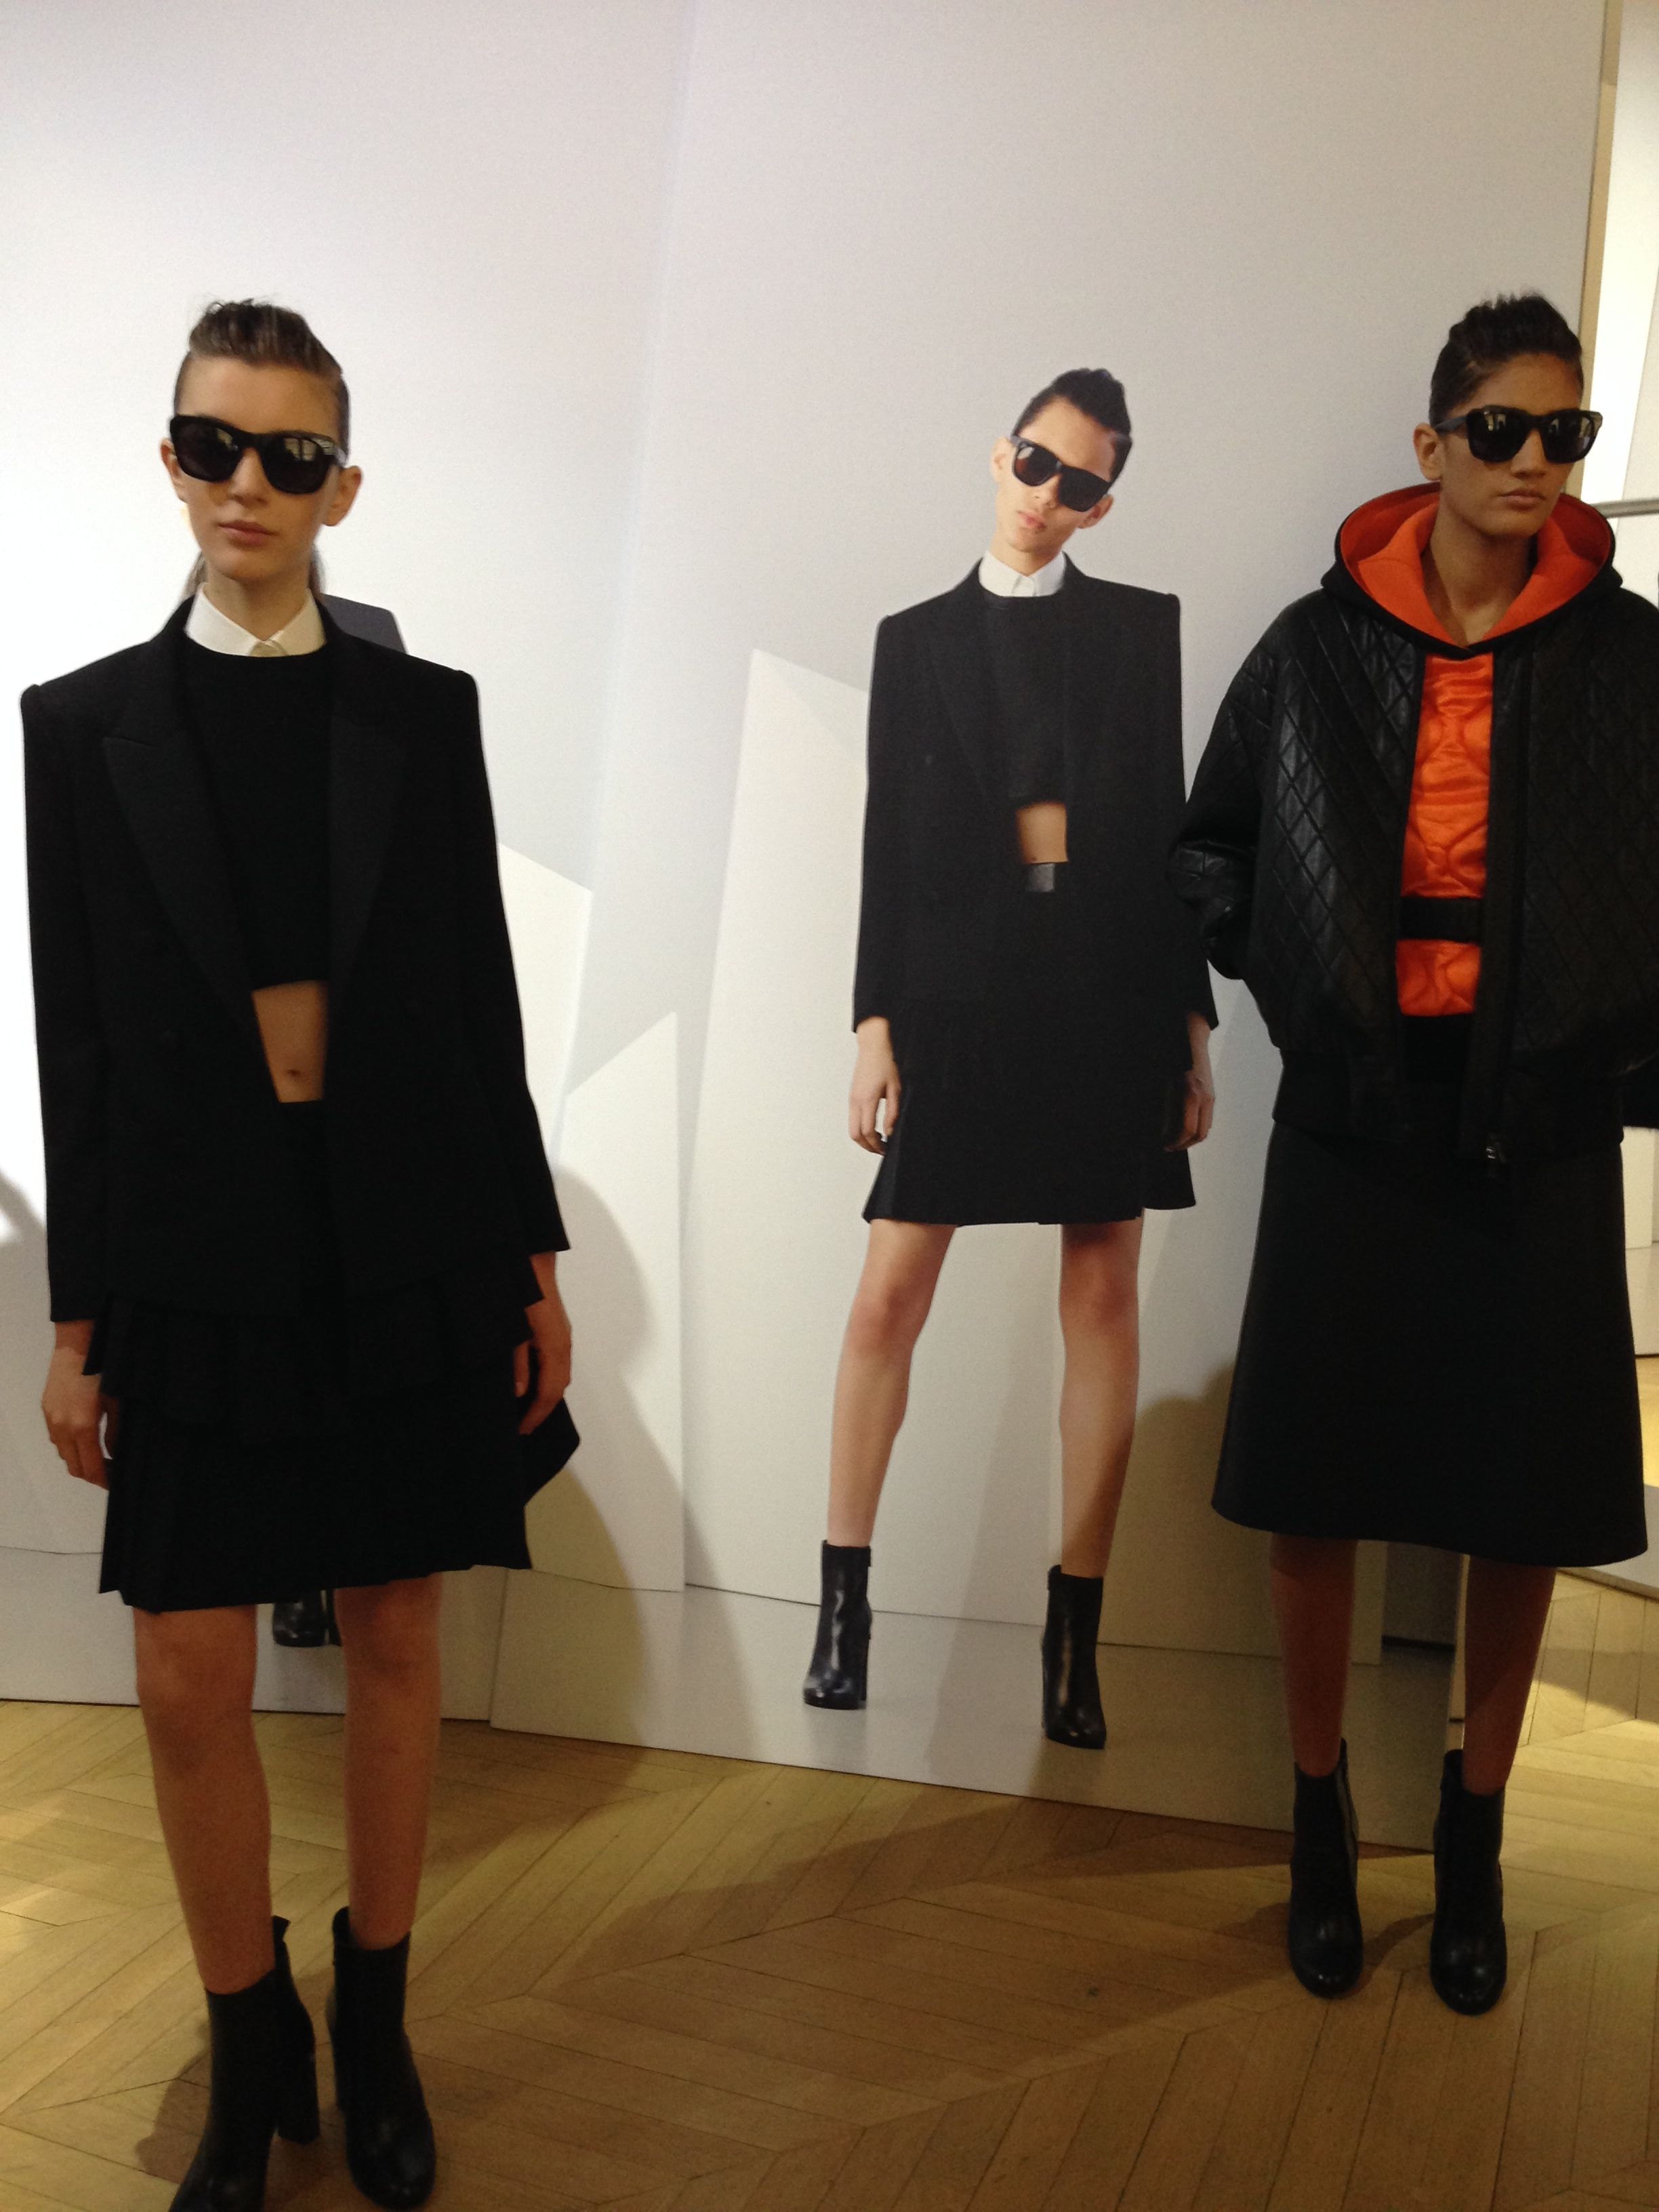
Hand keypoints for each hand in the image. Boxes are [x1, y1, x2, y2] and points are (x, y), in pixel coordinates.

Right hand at [42, 1332, 116, 1489]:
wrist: (78, 1346)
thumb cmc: (104, 1372)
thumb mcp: (117, 1403)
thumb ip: (115, 1434)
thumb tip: (116, 1456)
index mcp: (83, 1428)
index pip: (91, 1469)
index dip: (104, 1481)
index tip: (115, 1484)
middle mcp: (62, 1428)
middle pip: (75, 1468)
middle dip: (92, 1475)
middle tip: (110, 1473)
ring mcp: (51, 1420)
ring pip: (64, 1454)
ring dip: (80, 1461)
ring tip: (100, 1456)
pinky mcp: (46, 1411)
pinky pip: (57, 1439)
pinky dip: (70, 1447)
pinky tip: (85, 1438)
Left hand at [515, 1252, 571, 1433]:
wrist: (532, 1262)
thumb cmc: (522, 1293)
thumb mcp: (513, 1331)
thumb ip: (518, 1363)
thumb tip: (520, 1393)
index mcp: (555, 1348)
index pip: (549, 1393)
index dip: (536, 1415)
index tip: (521, 1430)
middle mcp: (564, 1345)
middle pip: (559, 1387)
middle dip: (543, 1410)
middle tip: (522, 1426)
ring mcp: (563, 1337)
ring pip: (560, 1375)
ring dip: (546, 1395)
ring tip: (526, 1410)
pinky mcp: (558, 1330)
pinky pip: (558, 1363)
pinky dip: (548, 1379)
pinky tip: (533, 1383)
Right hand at [849, 1017, 900, 1154]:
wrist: (873, 1046)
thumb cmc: (886, 1063)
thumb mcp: (896, 1089)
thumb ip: (893, 1112)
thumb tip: (889, 1131)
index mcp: (867, 1100)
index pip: (867, 1131)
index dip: (876, 1145)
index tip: (886, 1148)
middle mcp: (856, 1101)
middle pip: (855, 1134)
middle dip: (867, 1146)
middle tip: (881, 1149)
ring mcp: (852, 1099)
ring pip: (851, 1128)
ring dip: (863, 1138)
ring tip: (879, 1139)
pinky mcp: (852, 1096)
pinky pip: (852, 1118)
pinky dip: (860, 1128)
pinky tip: (873, 1126)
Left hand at [1168, 1015, 1216, 1150]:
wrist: (1191, 1037)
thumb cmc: (1172, 1057)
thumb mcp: (1163, 1082)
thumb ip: (1164, 1106)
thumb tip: (1161, 1128)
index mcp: (1189, 1093)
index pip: (1186, 1129)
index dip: (1175, 1142)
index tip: (1164, 1145)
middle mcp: (1203, 1096)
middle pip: (1199, 1134)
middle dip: (1183, 1144)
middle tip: (1169, 1146)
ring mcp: (1210, 1095)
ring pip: (1205, 1128)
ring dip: (1191, 1137)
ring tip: (1176, 1139)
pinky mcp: (1211, 1093)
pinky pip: (1207, 1118)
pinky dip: (1197, 1127)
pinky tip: (1184, 1126)